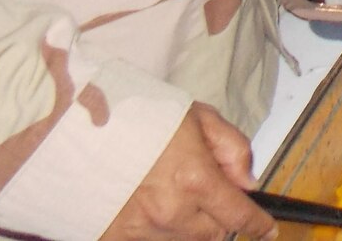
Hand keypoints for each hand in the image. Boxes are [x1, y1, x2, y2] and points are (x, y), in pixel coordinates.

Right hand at [100, 105, 273, 240]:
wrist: (75, 126)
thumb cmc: (136, 114)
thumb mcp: (197, 116)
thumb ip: (231, 148)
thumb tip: (247, 181)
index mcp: (194, 178)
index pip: (237, 214)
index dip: (257, 224)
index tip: (266, 229)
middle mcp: (170, 211)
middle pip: (211, 233)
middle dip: (217, 215)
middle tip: (204, 188)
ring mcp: (139, 229)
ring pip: (181, 240)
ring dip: (185, 222)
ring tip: (167, 189)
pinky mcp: (114, 237)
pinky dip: (155, 229)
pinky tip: (146, 204)